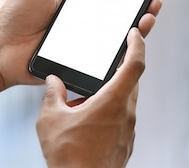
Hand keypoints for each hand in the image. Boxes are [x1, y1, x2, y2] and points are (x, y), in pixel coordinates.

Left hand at [0, 0, 162, 103]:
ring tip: (147, 20)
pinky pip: (103, 61)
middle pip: (119, 20)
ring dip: (136, 31)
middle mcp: (85, 27)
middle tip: (154, 3)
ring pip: (116, 41)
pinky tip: (132, 43)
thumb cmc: (14, 18)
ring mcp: (84, 47)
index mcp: (77, 7)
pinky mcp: (79, 65)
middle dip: (140, 11)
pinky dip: (120, 54)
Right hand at [36, 28, 145, 167]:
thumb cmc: (68, 156)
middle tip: (103, 64)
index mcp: (114, 100)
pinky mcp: (126, 143)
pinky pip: (121, 119)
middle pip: (130, 81)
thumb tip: (53, 82)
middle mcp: (127, 113)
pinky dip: (109, 113)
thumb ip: (52, 95)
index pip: (135, 64)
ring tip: (84, 102)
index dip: (137, 44)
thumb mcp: (51, 120)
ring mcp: (129, 130)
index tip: (134, 33)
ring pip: (125, 102)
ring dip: (110, 95)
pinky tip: (88, 122)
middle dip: (118, 70)